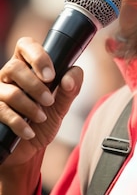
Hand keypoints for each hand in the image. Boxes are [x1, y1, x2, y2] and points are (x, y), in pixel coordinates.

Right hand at [0, 36, 82, 166]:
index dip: (38, 56)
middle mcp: (8, 76)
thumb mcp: (61, 106)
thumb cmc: (43, 121)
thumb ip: (70, 89)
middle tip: (49, 101)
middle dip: (36, 86)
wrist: (28, 149)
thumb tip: (71, 77)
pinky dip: (20, 124)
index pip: (26, 45)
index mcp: (26, 66)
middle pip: (15, 68)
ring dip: (30, 107)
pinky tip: (29, 132)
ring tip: (41, 117)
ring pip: (9, 92)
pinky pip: (2, 111)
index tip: (51, 76)